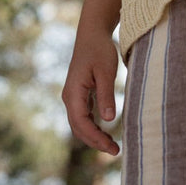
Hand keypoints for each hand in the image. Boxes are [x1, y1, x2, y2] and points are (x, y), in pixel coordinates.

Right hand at [61, 29, 120, 154]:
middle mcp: (69, 97)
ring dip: (94, 136)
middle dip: (95, 142)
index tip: (111, 147)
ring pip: (80, 124)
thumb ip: (106, 95)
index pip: (81, 124)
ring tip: (112, 145)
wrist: (92, 33)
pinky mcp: (79, 94)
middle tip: (116, 151)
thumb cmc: (100, 50)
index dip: (95, 138)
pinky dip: (93, 126)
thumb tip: (108, 120)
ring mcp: (73, 96)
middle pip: (79, 128)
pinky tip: (106, 130)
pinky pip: (83, 116)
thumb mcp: (106, 71)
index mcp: (73, 93)